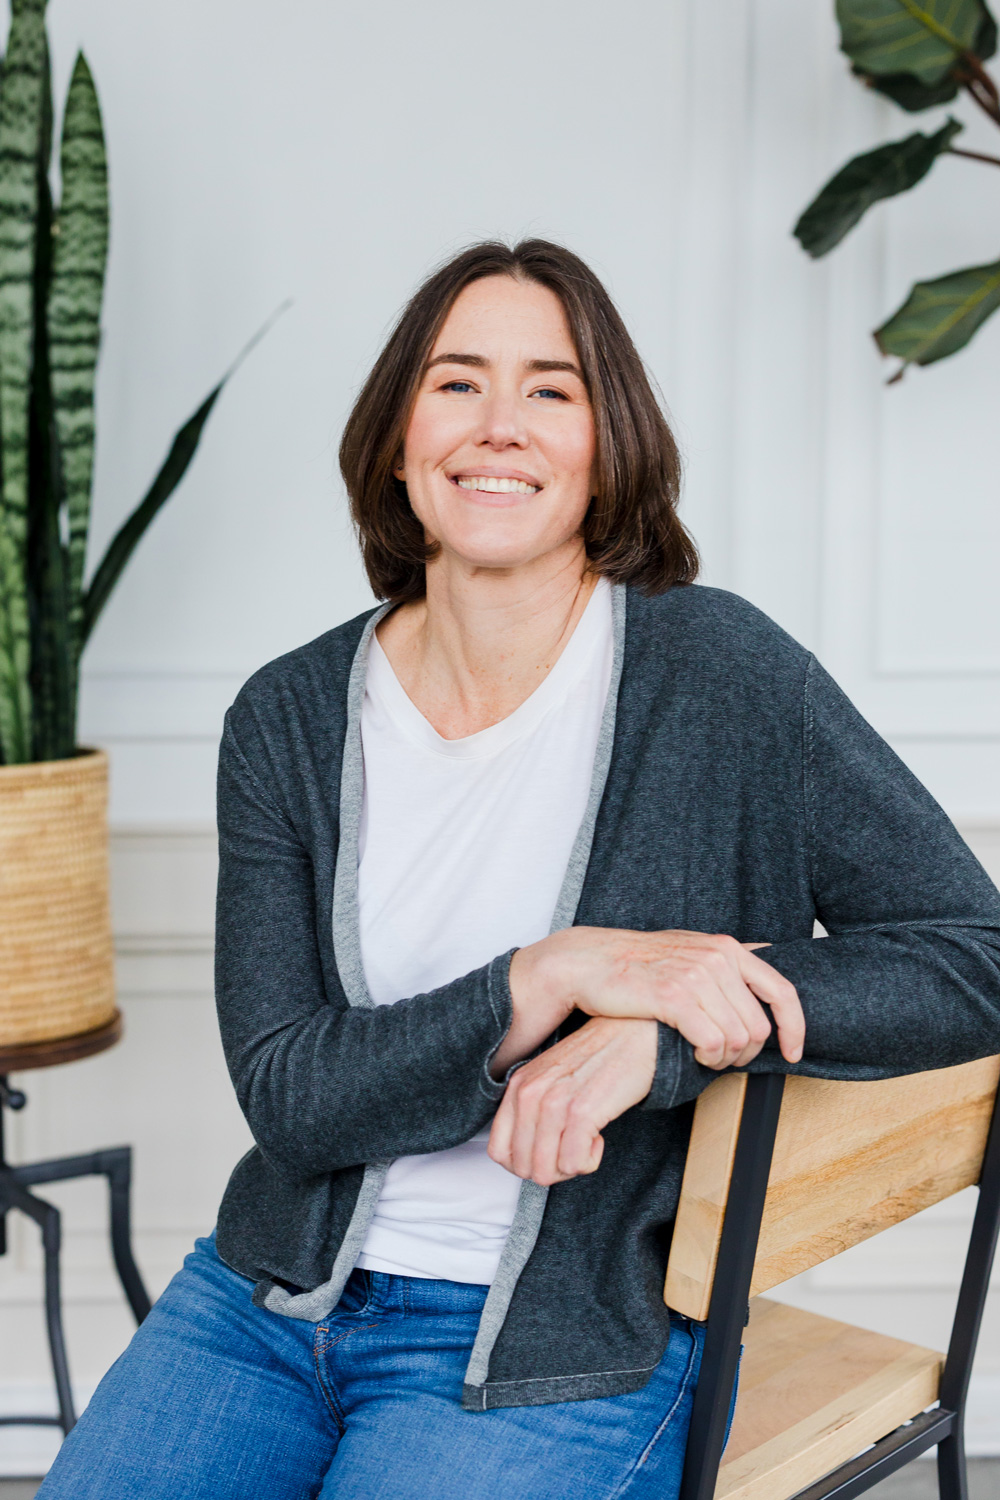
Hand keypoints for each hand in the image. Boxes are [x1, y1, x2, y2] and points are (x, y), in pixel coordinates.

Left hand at [488, 1016, 656, 1184]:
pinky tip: (598, 1137)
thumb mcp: (551, 1076)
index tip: (546, 1156)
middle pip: (523, 1168)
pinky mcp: (581, 1112)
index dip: (523, 1164)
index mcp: (518, 1085)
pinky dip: (588, 1161)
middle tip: (572, 1150)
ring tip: (585, 1141)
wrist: (635, 1033)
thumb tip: (526, 1153)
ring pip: (546, 1172)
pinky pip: (573, 1165)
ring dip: (571, 1167)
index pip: (498, 1151)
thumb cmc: (600, 1055)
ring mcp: (554, 1103)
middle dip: (551, 1170)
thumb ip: (532, 1107)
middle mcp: (530, 1094)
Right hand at [511, 928, 803, 1070]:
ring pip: (739, 1038)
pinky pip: (713, 1042)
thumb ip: (724, 962)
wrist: (589, 961)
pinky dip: (709, 1058)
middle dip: (749, 1053)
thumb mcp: (689, 951)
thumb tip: (764, 971)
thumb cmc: (638, 964)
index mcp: (727, 948)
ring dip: (726, 1059)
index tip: (793, 1052)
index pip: (782, 991)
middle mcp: (717, 957)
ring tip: (707, 1059)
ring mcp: (696, 975)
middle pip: (760, 1025)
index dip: (795, 1027)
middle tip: (726, 1061)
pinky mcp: (673, 996)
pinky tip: (695, 1056)